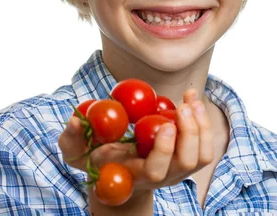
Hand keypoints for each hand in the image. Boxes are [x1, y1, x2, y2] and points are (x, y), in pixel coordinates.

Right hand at [58, 89, 213, 210]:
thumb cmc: (98, 161)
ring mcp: (178, 170)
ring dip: (201, 125)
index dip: (164, 149)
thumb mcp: (77, 152)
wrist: (120, 173)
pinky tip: (192, 98)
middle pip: (187, 162)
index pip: (156, 171)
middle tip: (183, 106)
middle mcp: (162, 177)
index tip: (166, 124)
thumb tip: (74, 121)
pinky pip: (205, 144)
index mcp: (135, 175)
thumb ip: (71, 139)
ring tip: (191, 100)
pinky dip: (204, 119)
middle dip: (190, 133)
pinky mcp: (189, 158)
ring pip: (202, 155)